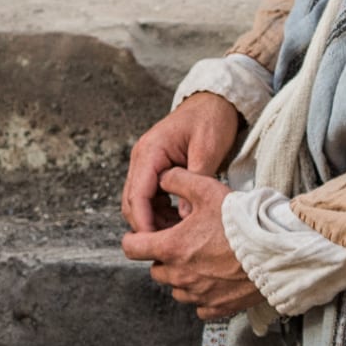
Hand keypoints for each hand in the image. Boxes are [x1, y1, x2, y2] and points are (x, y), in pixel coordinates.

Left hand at [121, 168, 267, 321]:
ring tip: (201, 260)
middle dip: (164, 257)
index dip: (134, 239)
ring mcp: (198, 295)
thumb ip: (178, 180)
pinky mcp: (217, 308)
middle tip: (183, 243)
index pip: (132, 249)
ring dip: (182, 277)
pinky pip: (199, 306)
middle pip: (155, 270)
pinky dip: (202, 295)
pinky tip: (215, 280)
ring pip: (176, 289)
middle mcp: (180, 276)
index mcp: (171, 248)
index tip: (142, 236)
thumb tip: (162, 177)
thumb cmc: (241, 221)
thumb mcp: (206, 189)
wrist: (275, 250)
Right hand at [122, 92, 243, 232]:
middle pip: (131, 201)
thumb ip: (196, 180)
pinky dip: (159, 211)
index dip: (142, 221)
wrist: (214, 101)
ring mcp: (146, 163)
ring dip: (152, 220)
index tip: (153, 242)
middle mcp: (142, 158)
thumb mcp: (208, 148)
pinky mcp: (155, 169)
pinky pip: (150, 196)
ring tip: (177, 235)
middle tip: (167, 244)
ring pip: (138, 201)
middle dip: (145, 224)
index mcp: (150, 151)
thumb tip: (185, 217)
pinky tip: (178, 221)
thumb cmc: (211, 119)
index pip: (137, 193)